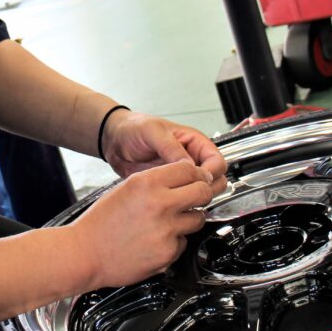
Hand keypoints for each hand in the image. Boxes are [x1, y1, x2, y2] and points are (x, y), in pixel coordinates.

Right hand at [69, 161, 215, 287]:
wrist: (84, 253)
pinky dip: (175, 241)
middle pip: (203, 191)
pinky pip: (184, 242)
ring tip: (169, 222)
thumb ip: (155, 180)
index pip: (189, 169)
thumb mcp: (125, 188)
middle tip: (196, 197)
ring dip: (189, 218)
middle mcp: (160, 204)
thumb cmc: (100, 223)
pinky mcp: (168, 252)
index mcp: (147, 183)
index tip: (197, 177)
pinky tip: (156, 240)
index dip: (196, 173)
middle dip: (202, 193)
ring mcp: (166, 230)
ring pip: (198, 218)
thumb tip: (184, 176)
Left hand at [102, 110, 227, 192]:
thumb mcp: (153, 132)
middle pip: (215, 179)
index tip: (200, 181)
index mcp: (194, 142)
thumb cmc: (133, 128)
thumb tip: (189, 165)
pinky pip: (181, 198)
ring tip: (181, 199)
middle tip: (193, 194)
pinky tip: (170, 203)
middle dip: (207, 188)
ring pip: (200, 191)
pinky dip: (180, 202)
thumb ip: (171, 148)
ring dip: (195, 197)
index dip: (212, 173)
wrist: (114, 141)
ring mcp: (181, 175)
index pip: (217, 161)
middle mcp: (191, 159)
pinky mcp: (169, 187)